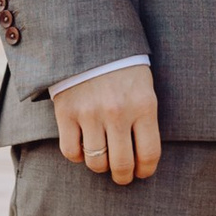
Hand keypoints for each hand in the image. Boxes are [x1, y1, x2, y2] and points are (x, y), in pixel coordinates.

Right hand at [54, 60, 160, 183]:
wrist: (89, 38)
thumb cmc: (122, 67)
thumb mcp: (144, 87)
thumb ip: (144, 118)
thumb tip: (143, 157)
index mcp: (143, 105)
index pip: (149, 154)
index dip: (146, 170)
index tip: (142, 173)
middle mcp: (117, 112)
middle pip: (122, 164)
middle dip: (123, 176)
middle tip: (122, 176)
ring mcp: (90, 113)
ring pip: (96, 163)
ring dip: (100, 167)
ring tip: (102, 160)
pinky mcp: (66, 112)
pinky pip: (71, 152)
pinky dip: (77, 155)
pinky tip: (82, 146)